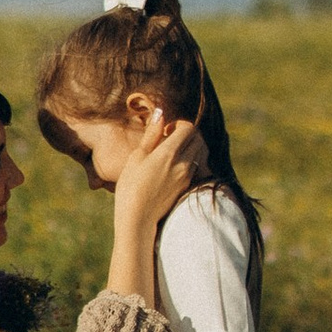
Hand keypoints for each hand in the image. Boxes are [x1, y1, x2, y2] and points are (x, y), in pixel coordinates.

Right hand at [114, 105, 204, 230]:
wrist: (138, 218)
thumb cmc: (131, 185)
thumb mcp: (137, 156)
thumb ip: (152, 134)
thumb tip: (161, 113)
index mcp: (170, 152)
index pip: (189, 128)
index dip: (179, 124)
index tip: (166, 129)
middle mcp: (183, 164)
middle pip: (198, 139)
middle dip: (188, 134)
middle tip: (171, 138)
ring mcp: (187, 177)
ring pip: (200, 153)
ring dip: (191, 147)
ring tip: (173, 152)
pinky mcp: (187, 187)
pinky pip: (196, 167)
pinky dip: (190, 161)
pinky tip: (174, 166)